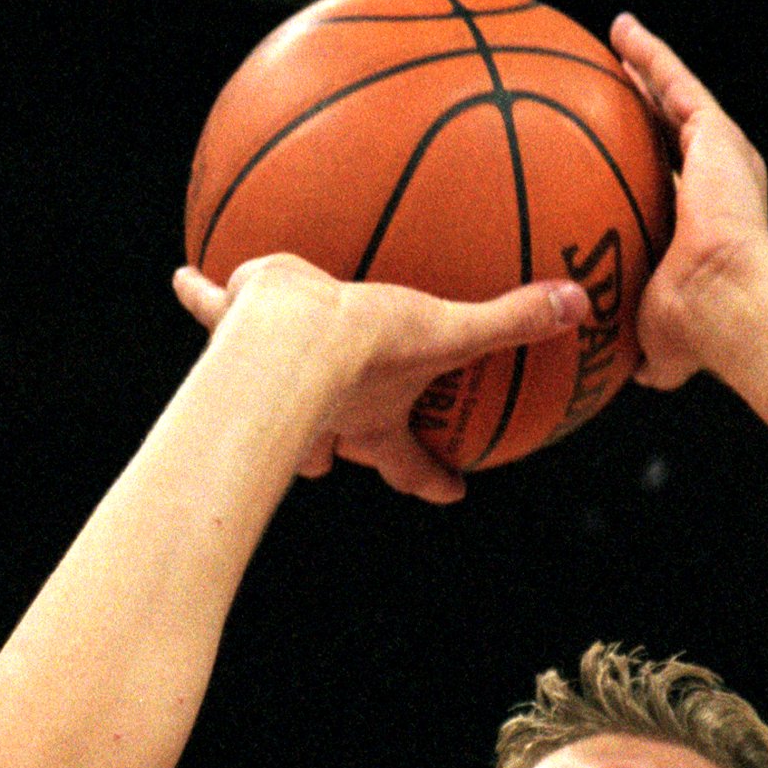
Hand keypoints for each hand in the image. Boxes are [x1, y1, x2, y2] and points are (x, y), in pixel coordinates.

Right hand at [172, 255, 588, 501]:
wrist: (290, 331)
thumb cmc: (371, 344)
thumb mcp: (451, 329)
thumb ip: (513, 319)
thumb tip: (580, 305)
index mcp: (374, 419)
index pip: (411, 464)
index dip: (432, 479)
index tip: (451, 492)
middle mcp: (324, 409)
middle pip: (334, 444)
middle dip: (335, 451)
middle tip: (335, 457)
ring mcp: (273, 378)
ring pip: (267, 392)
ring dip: (262, 385)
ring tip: (248, 366)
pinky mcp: (235, 329)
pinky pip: (218, 307)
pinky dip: (204, 293)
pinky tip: (186, 275)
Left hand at [610, 13, 767, 388]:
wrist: (728, 307)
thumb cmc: (696, 333)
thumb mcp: (657, 342)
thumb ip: (645, 351)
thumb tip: (625, 377)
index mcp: (701, 222)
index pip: (665, 179)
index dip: (639, 160)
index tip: (608, 146)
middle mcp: (715, 181)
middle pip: (671, 129)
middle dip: (642, 102)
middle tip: (610, 82)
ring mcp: (719, 155)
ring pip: (675, 96)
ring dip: (646, 66)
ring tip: (616, 38)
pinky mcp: (718, 136)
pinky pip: (676, 82)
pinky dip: (650, 55)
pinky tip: (621, 32)